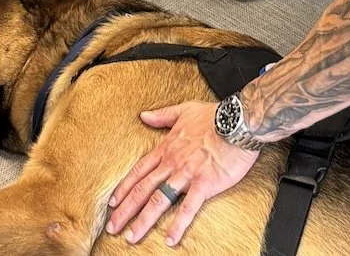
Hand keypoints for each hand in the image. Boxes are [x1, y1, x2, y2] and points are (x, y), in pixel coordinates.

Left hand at [107, 100, 258, 246]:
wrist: (238, 122)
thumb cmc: (213, 116)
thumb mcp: (184, 110)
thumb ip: (162, 115)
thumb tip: (143, 116)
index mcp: (166, 148)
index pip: (139, 171)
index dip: (124, 188)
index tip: (112, 203)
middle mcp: (172, 163)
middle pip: (143, 189)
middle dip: (125, 210)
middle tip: (112, 228)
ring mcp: (186, 175)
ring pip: (159, 200)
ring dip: (143, 220)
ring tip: (131, 237)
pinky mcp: (204, 184)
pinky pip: (188, 208)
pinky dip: (178, 224)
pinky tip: (169, 240)